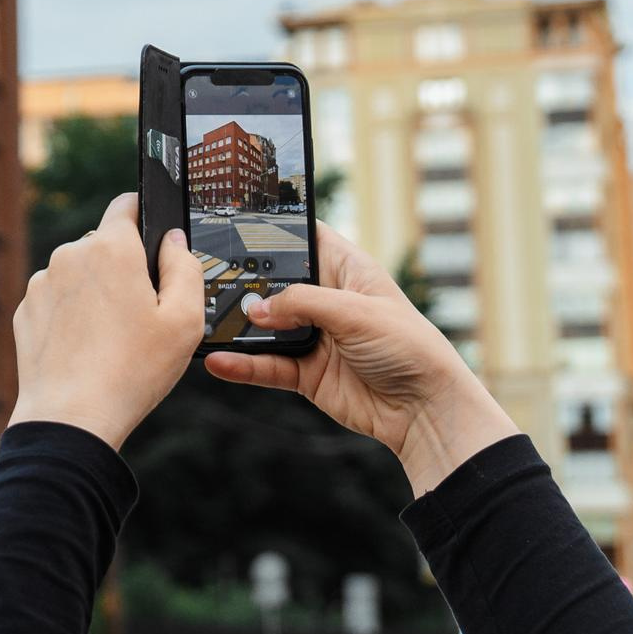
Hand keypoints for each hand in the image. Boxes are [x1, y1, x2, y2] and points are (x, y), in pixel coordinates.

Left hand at [8, 194, 202, 449]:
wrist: (71, 415)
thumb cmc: (132, 371)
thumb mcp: (184, 321)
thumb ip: (185, 268)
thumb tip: (173, 241)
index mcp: (111, 248)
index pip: (127, 205)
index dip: (144, 215)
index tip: (154, 233)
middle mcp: (70, 254)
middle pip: (105, 245)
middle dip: (124, 267)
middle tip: (143, 312)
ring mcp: (43, 282)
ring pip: (80, 274)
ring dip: (96, 293)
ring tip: (113, 339)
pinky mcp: (26, 310)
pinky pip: (58, 301)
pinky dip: (73, 316)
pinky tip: (87, 348)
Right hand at [204, 224, 517, 495]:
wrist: (425, 411)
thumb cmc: (409, 348)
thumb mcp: (355, 312)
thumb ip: (302, 303)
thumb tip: (256, 310)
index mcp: (347, 271)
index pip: (305, 239)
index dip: (277, 230)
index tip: (236, 223)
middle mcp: (327, 301)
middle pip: (275, 284)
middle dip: (246, 283)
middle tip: (209, 277)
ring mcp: (315, 337)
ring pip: (265, 327)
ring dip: (238, 327)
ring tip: (208, 321)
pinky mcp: (307, 373)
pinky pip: (266, 365)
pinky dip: (242, 365)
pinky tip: (219, 361)